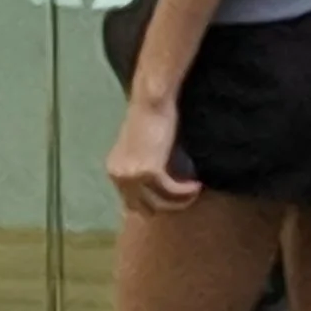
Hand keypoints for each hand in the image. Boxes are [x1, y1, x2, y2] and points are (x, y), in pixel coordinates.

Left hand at [107, 98, 198, 217]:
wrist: (151, 102)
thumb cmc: (150, 118)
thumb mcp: (143, 148)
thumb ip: (146, 168)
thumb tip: (163, 190)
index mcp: (114, 170)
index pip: (131, 203)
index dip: (154, 205)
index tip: (173, 202)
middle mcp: (119, 176)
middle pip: (144, 207)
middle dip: (167, 206)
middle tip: (186, 199)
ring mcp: (132, 176)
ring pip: (160, 202)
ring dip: (180, 200)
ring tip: (195, 191)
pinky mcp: (149, 171)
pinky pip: (171, 190)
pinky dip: (185, 190)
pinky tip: (196, 185)